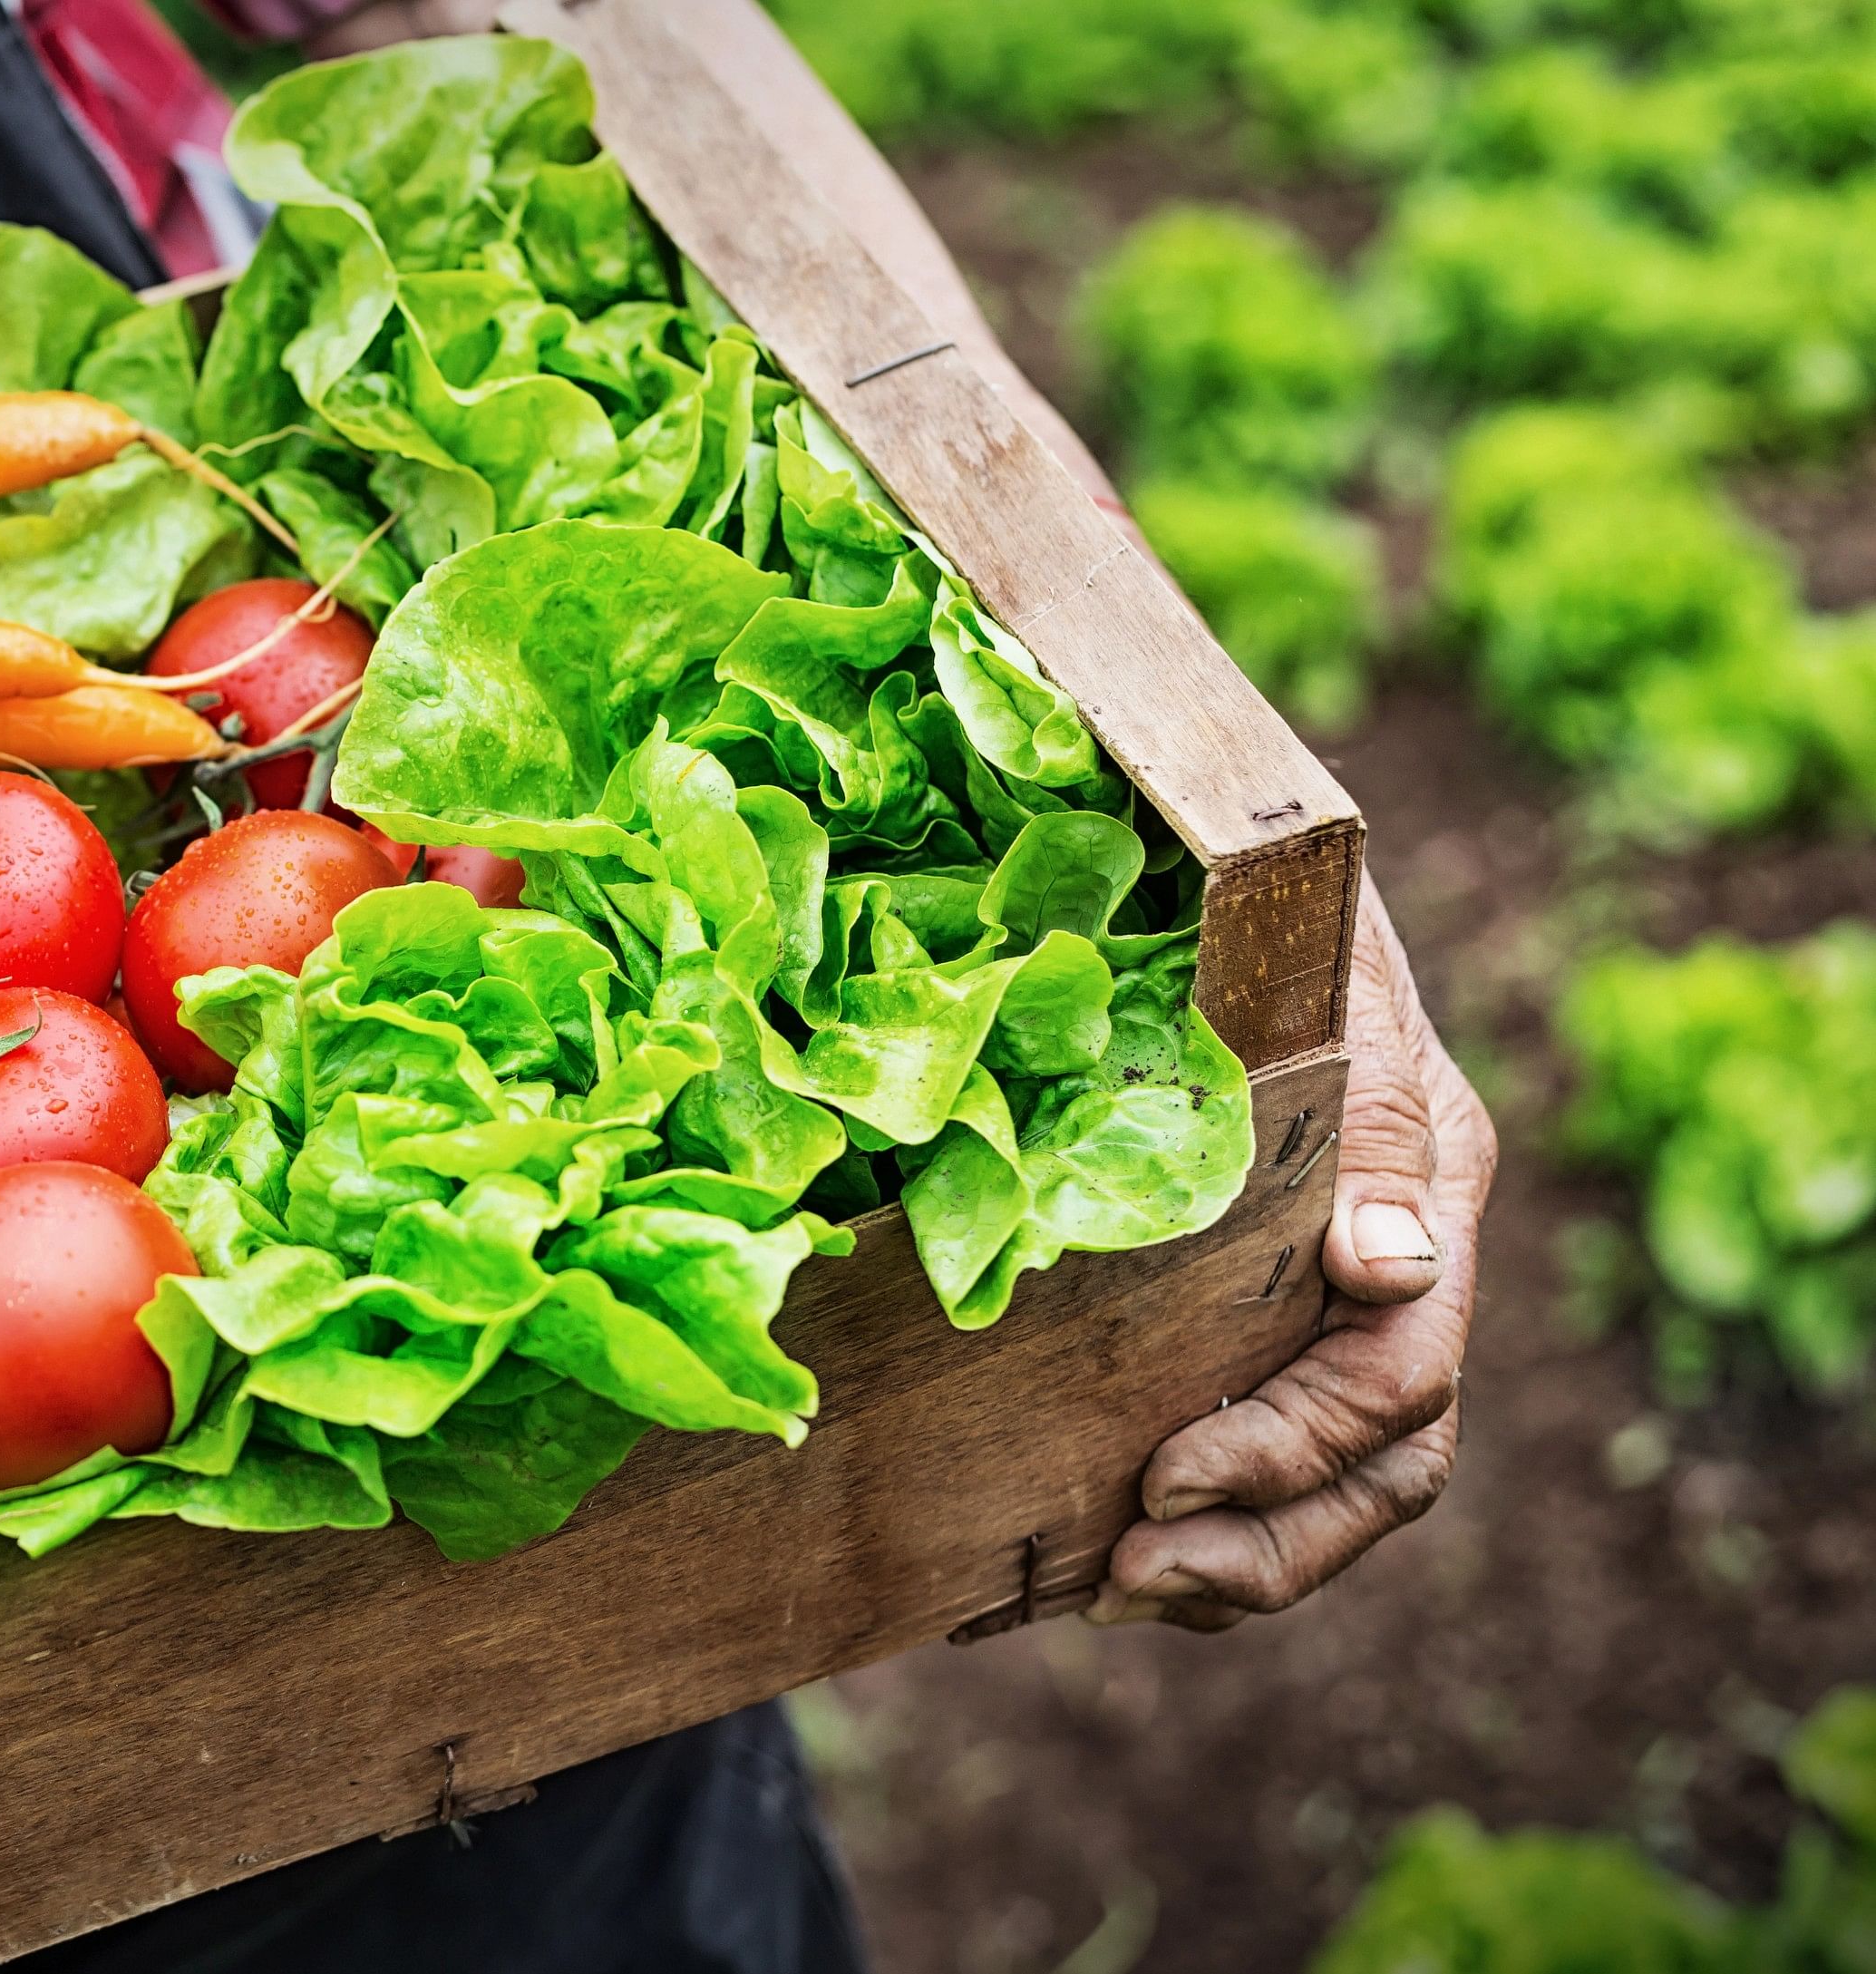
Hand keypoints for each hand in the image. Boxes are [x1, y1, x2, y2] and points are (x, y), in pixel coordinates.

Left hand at [1092, 886, 1494, 1629]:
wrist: (1212, 858)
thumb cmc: (1264, 901)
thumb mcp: (1318, 977)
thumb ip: (1361, 1116)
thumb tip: (1392, 1266)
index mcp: (1425, 1182)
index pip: (1402, 1373)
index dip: (1293, 1447)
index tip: (1167, 1476)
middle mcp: (1398, 1260)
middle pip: (1382, 1468)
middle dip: (1262, 1543)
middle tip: (1129, 1575)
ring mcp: (1332, 1298)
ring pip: (1336, 1491)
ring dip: (1229, 1564)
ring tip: (1113, 1591)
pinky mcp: (1255, 1313)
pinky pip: (1258, 1464)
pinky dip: (1186, 1531)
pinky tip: (1078, 1563)